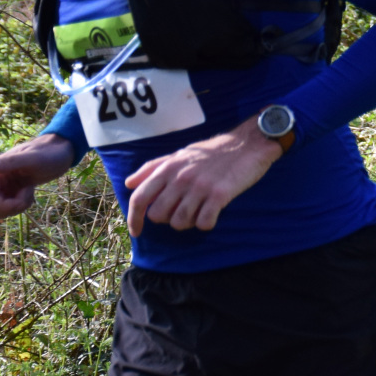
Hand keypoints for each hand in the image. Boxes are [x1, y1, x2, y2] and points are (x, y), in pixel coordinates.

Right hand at [0, 134, 74, 219]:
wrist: (59, 154)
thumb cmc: (48, 153)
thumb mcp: (33, 158)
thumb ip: (11, 162)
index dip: (2, 205)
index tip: (21, 201)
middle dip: (10, 208)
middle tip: (27, 195)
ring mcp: (2, 187)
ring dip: (15, 208)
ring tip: (28, 193)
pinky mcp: (10, 191)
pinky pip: (7, 208)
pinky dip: (19, 206)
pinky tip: (29, 193)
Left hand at [125, 118, 283, 236]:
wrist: (247, 144)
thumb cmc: (212, 151)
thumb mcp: (178, 154)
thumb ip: (152, 168)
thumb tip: (128, 183)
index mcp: (168, 168)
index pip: (140, 198)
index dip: (133, 219)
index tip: (136, 232)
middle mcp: (181, 178)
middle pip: (159, 215)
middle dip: (167, 219)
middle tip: (181, 212)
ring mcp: (200, 187)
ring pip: (180, 222)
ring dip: (187, 223)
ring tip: (197, 212)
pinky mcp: (220, 194)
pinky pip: (204, 222)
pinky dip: (206, 223)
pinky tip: (211, 214)